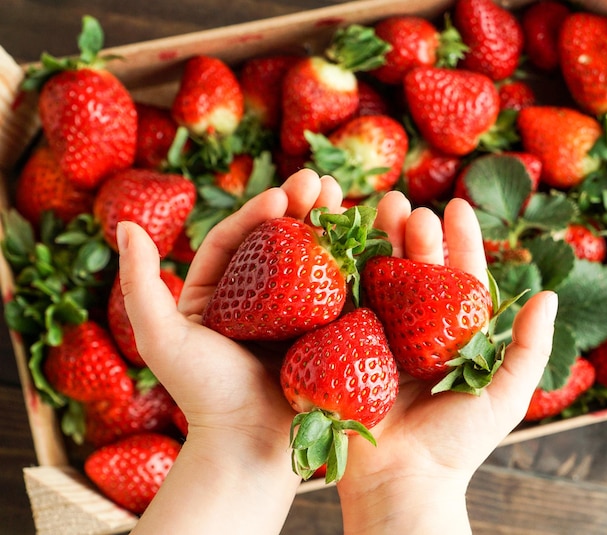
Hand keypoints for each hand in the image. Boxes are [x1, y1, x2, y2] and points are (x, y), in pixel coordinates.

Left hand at [119, 169, 342, 533]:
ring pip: (310, 259)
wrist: (249, 447)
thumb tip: (125, 224)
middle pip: (278, 242)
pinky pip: (337, 290)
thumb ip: (139, 283)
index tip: (282, 194)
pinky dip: (350, 261)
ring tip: (343, 196)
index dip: (258, 211)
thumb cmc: (203, 395)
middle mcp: (256, 299)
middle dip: (300, 207)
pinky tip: (364, 236)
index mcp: (218, 293)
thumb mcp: (161, 338)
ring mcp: (293, 314)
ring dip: (327, 225)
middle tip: (320, 182)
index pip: (237, 240)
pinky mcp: (324, 331)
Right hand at [337, 193, 557, 534]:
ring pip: (381, 279)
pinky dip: (345, 273)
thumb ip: (528, 348)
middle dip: (416, 236)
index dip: (461, 242)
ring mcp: (378, 336)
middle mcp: (415, 330)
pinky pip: (346, 304)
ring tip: (380, 209)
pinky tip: (343, 245)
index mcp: (452, 336)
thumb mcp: (503, 396)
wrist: (399, 481)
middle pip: (417, 272)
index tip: (456, 206)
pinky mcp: (345, 346)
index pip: (459, 279)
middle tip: (411, 208)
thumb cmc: (455, 444)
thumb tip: (549, 297)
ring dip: (380, 243)